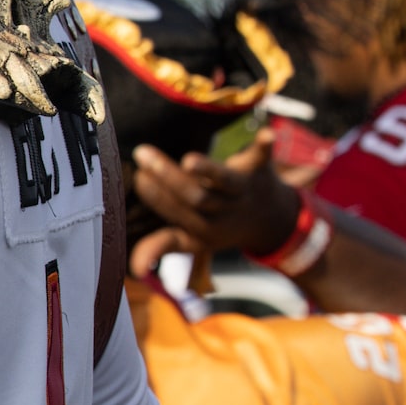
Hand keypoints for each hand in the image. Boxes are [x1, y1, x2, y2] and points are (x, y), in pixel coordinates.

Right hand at [130, 130, 300, 258]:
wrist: (271, 220)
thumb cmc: (219, 224)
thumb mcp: (192, 241)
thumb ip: (162, 246)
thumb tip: (134, 270)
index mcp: (204, 230)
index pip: (178, 215)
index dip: (157, 199)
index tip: (139, 178)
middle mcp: (225, 211)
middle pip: (196, 197)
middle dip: (167, 177)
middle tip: (142, 154)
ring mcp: (243, 190)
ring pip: (224, 181)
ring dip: (209, 171)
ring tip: (189, 160)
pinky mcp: (260, 170)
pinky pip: (264, 158)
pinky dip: (265, 147)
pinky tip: (266, 134)